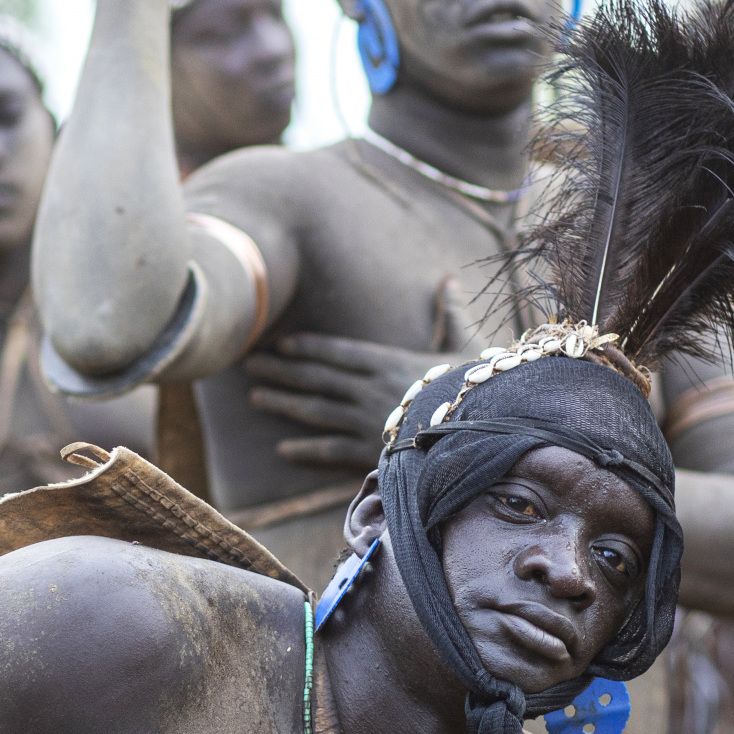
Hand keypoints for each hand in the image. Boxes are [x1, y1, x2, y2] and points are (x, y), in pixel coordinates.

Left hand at [245, 281, 474, 468]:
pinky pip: (329, 450)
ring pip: (314, 409)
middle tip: (248, 364)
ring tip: (255, 397)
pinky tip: (281, 450)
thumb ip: (452, 314)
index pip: (338, 351)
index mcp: (389, 361)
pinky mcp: (369, 451)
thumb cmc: (479, 388)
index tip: (280, 343)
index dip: (307, 347)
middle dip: (280, 370)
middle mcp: (369, 388)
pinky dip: (304, 450)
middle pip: (315, 377)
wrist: (484, 432)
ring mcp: (366, 420)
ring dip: (282, 402)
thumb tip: (450, 282)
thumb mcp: (468, 346)